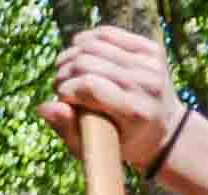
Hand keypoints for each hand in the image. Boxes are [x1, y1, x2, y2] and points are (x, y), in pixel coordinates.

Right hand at [39, 24, 182, 170]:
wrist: (164, 128)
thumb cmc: (121, 143)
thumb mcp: (92, 147)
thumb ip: (67, 128)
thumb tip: (42, 106)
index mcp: (134, 111)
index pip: (89, 85)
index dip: (66, 91)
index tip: (62, 101)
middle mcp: (146, 83)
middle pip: (88, 62)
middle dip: (64, 74)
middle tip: (60, 88)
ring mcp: (151, 62)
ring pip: (94, 44)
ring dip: (71, 57)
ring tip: (66, 72)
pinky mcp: (151, 48)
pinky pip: (108, 33)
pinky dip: (86, 41)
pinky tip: (78, 54)